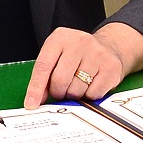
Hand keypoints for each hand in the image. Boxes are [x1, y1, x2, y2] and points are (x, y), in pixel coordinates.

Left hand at [24, 22, 142, 106]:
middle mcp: (79, 42)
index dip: (35, 88)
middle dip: (58, 92)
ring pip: (76, 90)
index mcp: (60, 38)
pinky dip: (89, 95)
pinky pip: (93, 94)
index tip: (31, 105)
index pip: (43, 66)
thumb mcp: (57, 57)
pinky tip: (91, 84)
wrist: (108, 47)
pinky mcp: (111, 67)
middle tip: (62, 91)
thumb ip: (44, 76)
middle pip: (59, 81)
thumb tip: (35, 101)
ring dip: (74, 95)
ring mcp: (97, 53)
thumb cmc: (76, 56)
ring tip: (78, 84)